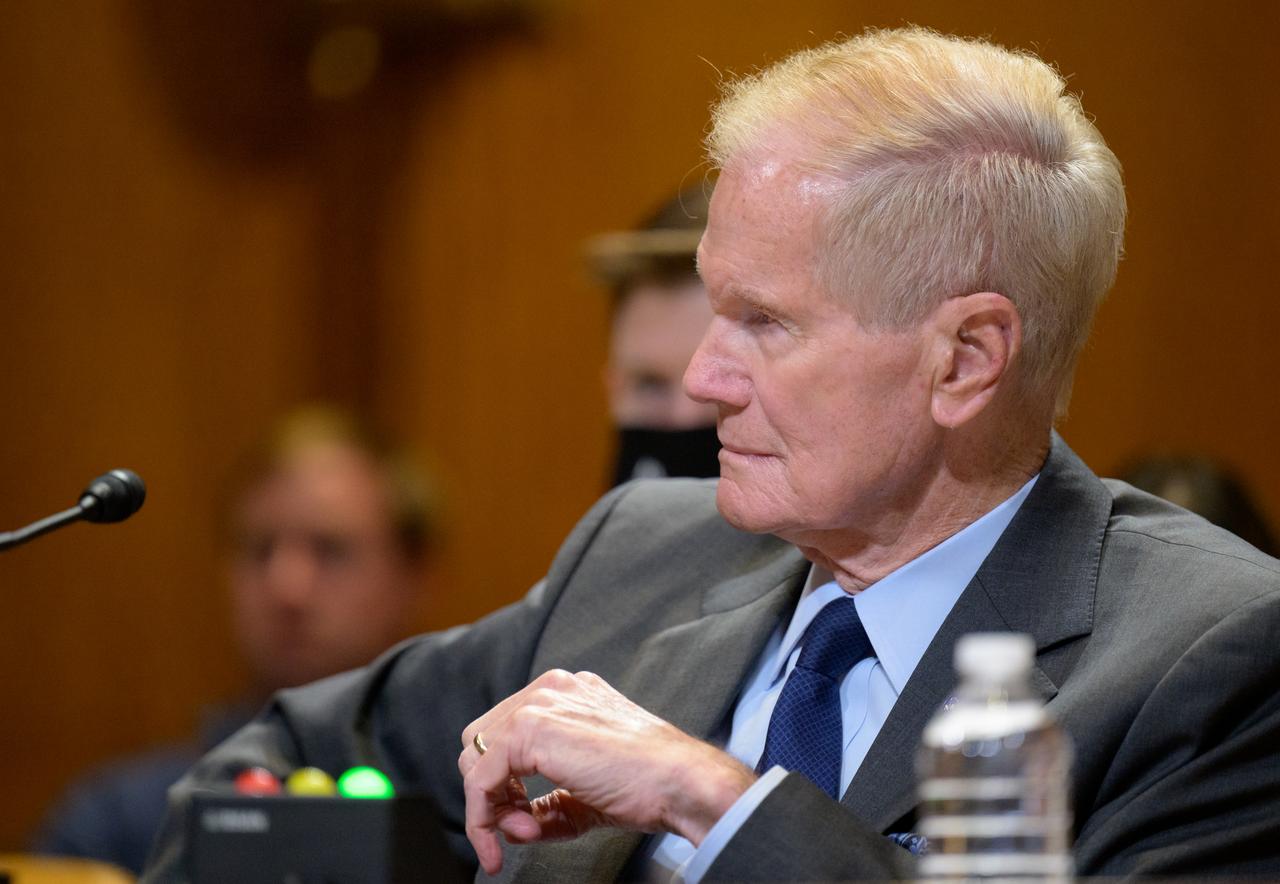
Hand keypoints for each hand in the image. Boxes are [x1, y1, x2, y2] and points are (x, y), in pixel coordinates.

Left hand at [457, 669, 755, 874]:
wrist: (682, 781)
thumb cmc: (650, 784)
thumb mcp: (587, 793)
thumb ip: (547, 805)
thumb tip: (513, 825)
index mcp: (566, 694)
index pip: (506, 734)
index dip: (505, 784)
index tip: (524, 820)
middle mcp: (551, 690)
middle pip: (480, 741)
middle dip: (492, 792)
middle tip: (521, 826)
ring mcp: (540, 704)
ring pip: (474, 759)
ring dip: (491, 807)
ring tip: (526, 831)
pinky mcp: (532, 728)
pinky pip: (482, 778)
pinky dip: (486, 816)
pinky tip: (518, 834)